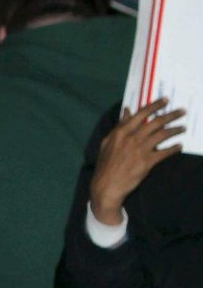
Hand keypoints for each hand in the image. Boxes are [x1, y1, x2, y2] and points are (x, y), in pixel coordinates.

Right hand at [89, 99, 184, 225]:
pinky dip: (173, 148)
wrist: (107, 186)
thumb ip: (119, 126)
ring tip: (182, 128)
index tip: (166, 100)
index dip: (155, 105)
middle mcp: (132, 138)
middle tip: (182, 112)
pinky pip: (164, 152)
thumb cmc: (105, 165)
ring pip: (162, 135)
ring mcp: (140, 150)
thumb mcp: (107, 142)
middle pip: (156, 122)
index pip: (142, 113)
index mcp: (122, 132)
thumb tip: (126, 111)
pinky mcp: (147, 162)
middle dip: (171, 115)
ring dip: (175, 130)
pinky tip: (179, 146)